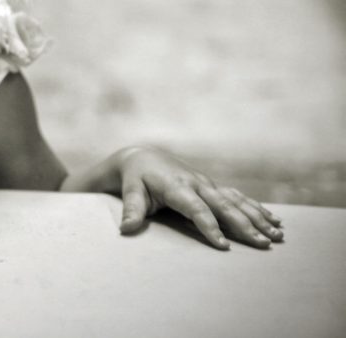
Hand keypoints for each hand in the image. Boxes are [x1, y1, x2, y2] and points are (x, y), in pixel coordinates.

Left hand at [116, 146, 283, 248]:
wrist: (143, 156)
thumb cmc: (135, 178)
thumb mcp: (130, 191)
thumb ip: (131, 210)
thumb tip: (125, 229)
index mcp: (177, 186)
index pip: (196, 209)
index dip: (209, 226)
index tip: (223, 245)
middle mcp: (197, 183)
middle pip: (224, 206)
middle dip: (245, 225)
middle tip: (263, 243)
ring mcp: (208, 184)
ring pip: (237, 201)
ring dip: (258, 217)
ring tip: (277, 235)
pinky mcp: (213, 186)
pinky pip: (238, 197)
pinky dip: (256, 208)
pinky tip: (274, 220)